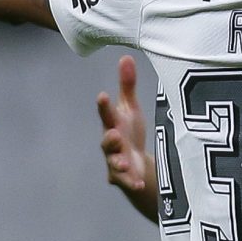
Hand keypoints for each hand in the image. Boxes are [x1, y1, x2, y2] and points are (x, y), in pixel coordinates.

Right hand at [95, 54, 157, 218]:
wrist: (136, 164)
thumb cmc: (130, 132)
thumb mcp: (130, 108)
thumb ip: (127, 86)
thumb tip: (126, 56)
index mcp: (113, 125)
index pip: (106, 114)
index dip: (103, 107)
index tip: (102, 96)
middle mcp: (111, 144)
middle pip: (107, 141)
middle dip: (110, 139)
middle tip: (114, 134)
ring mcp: (115, 162)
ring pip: (114, 163)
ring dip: (119, 162)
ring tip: (125, 162)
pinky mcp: (123, 178)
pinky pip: (126, 182)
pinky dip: (132, 183)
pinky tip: (138, 184)